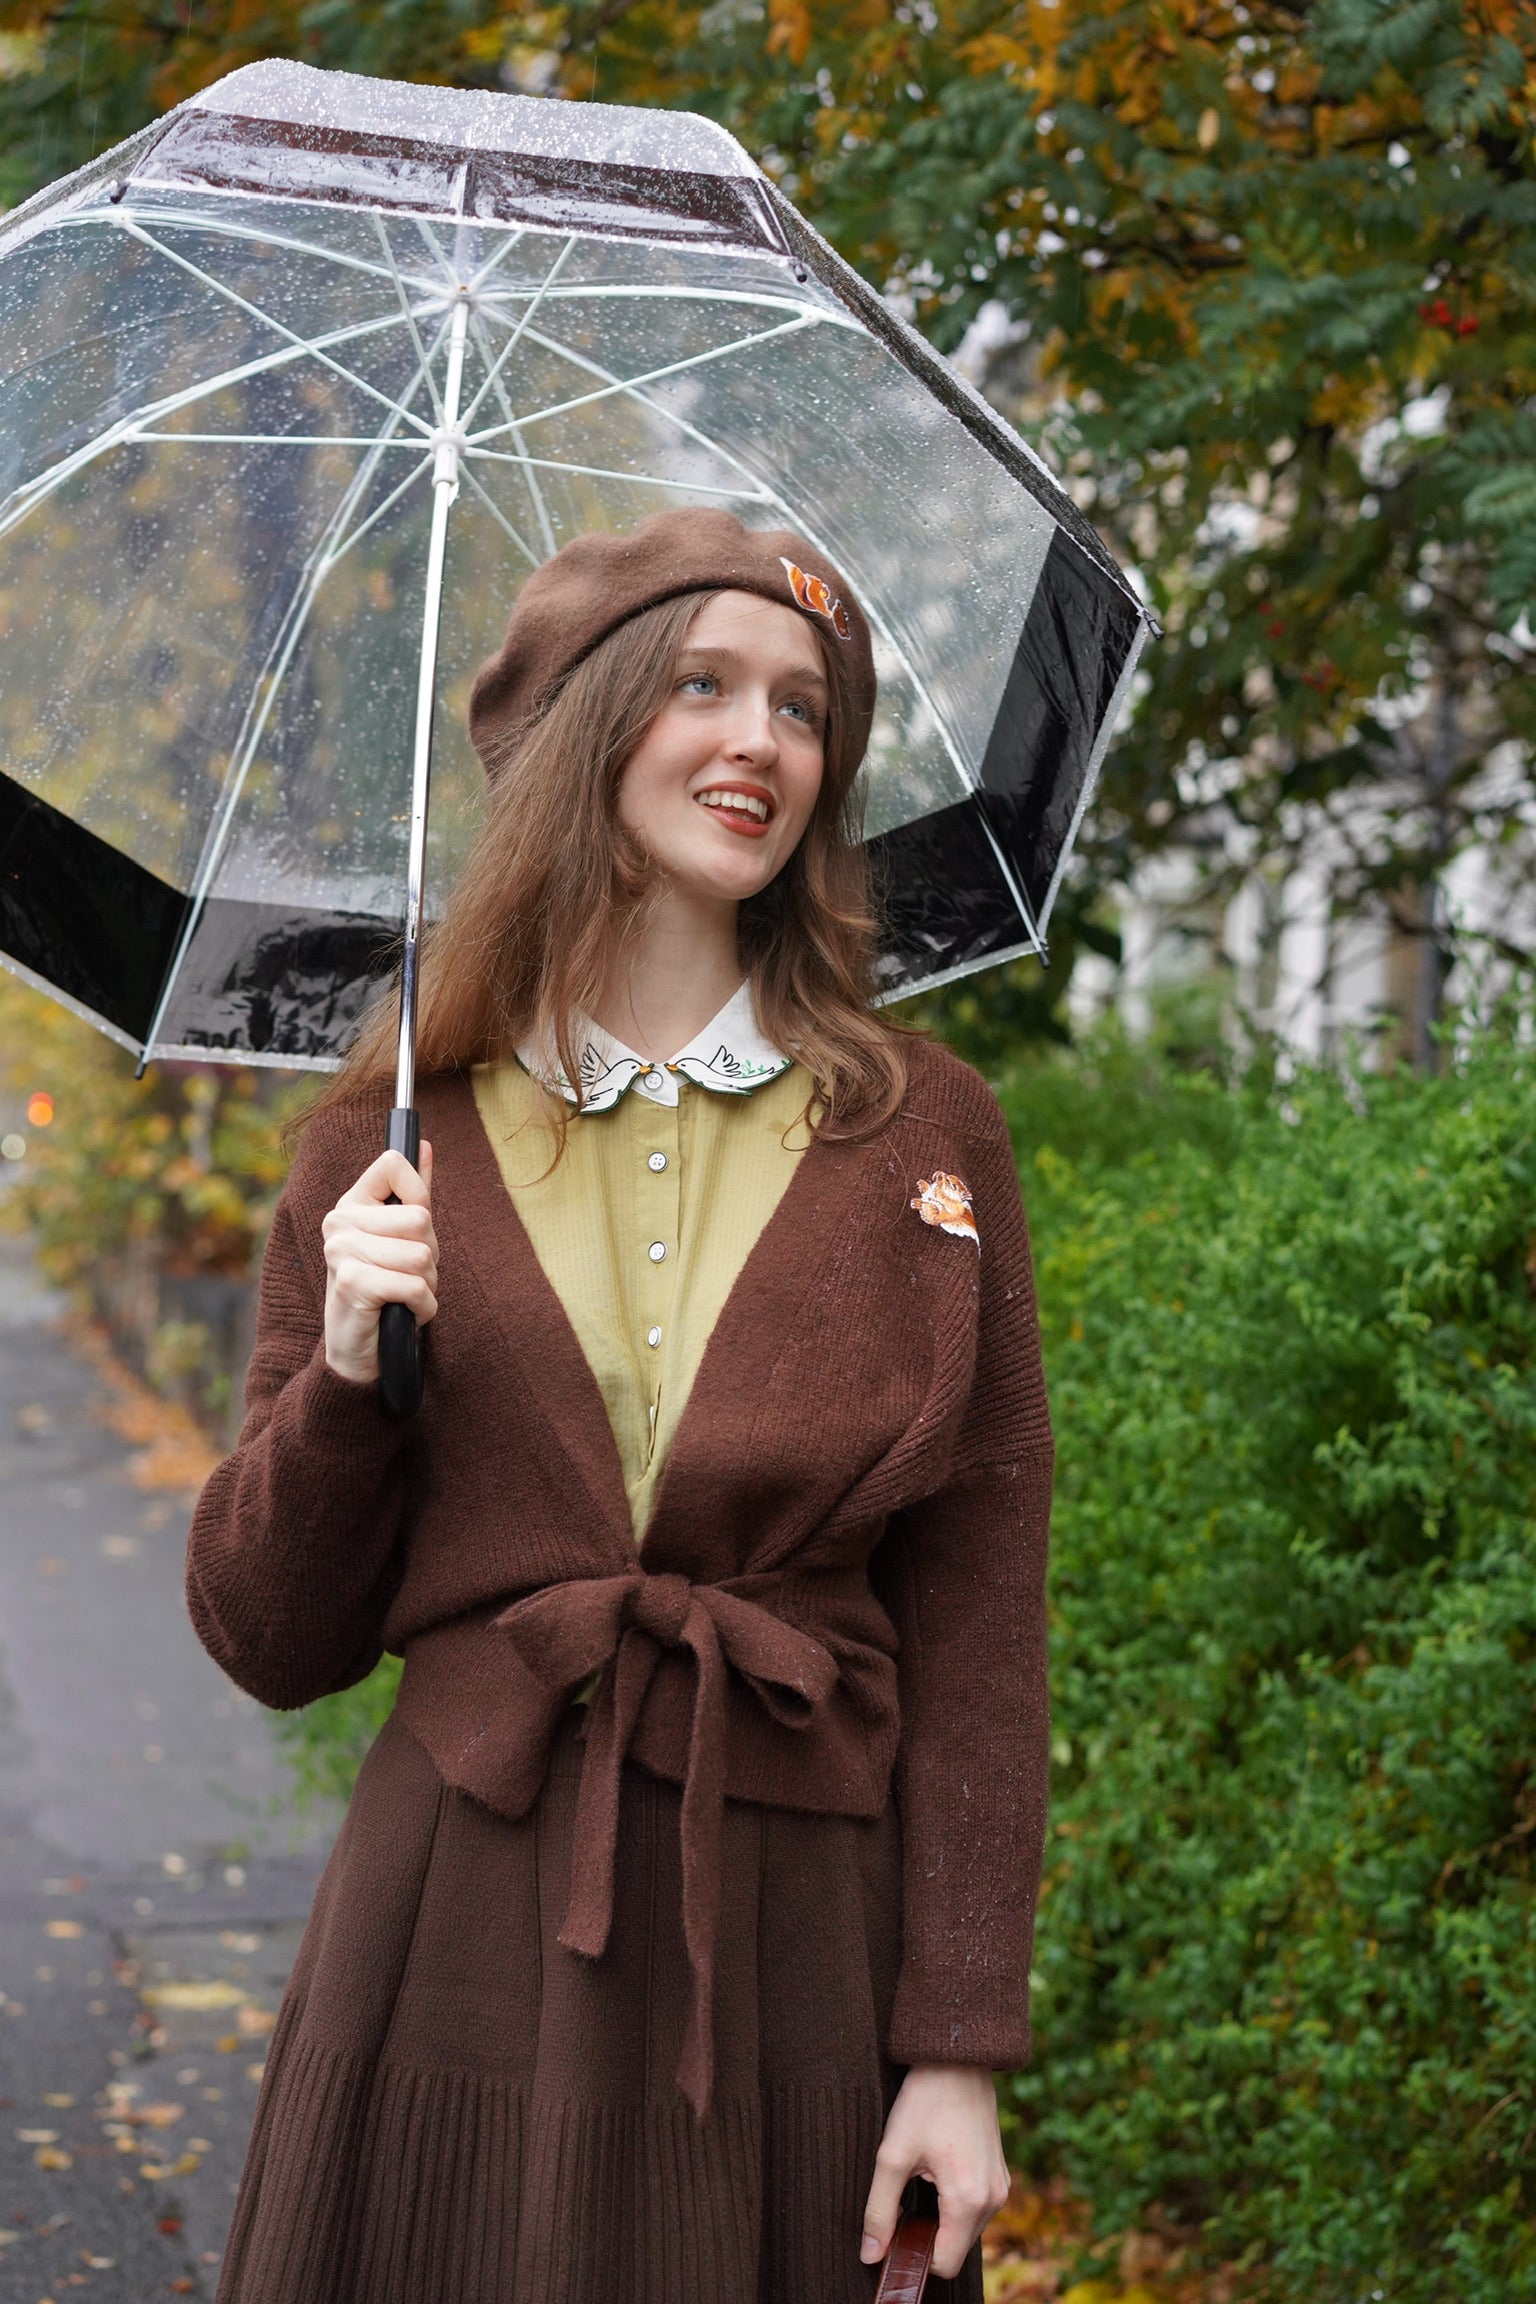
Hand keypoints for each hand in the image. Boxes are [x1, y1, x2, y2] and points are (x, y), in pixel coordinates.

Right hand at [321, 1142, 437, 1385]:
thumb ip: (412, 1192)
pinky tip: (402, 1313)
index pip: (394, 1165)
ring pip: (422, 1255)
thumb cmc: (384, 1289)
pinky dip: (422, 1307)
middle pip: (420, 1217)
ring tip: (403, 1295)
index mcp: (350, 1204)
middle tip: (406, 1274)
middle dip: (429, 1254)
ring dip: (427, 1284)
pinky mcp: (353, 1284)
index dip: (419, 1195)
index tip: (412, 1227)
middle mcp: (339, 1223)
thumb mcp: (399, 1237)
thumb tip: (425, 1146)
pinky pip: (415, 1287)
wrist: (358, 1349)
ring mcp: (341, 1252)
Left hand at [860, 2063, 1009, 2281]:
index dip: (914, 2256)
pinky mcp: (1000, 2173)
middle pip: (955, 2247)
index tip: (893, 2234)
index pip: (944, 2264)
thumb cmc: (925, 2101)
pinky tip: (935, 2172)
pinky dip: (954, 2203)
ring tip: (919, 2179)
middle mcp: (993, 2199)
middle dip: (927, 2235)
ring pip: (966, 2229)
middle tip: (901, 2201)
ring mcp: (1000, 2186)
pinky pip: (975, 2207)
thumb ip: (879, 2210)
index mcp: (968, 2200)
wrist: (957, 2057)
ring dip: (940, 2217)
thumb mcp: (893, 2155)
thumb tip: (871, 2255)